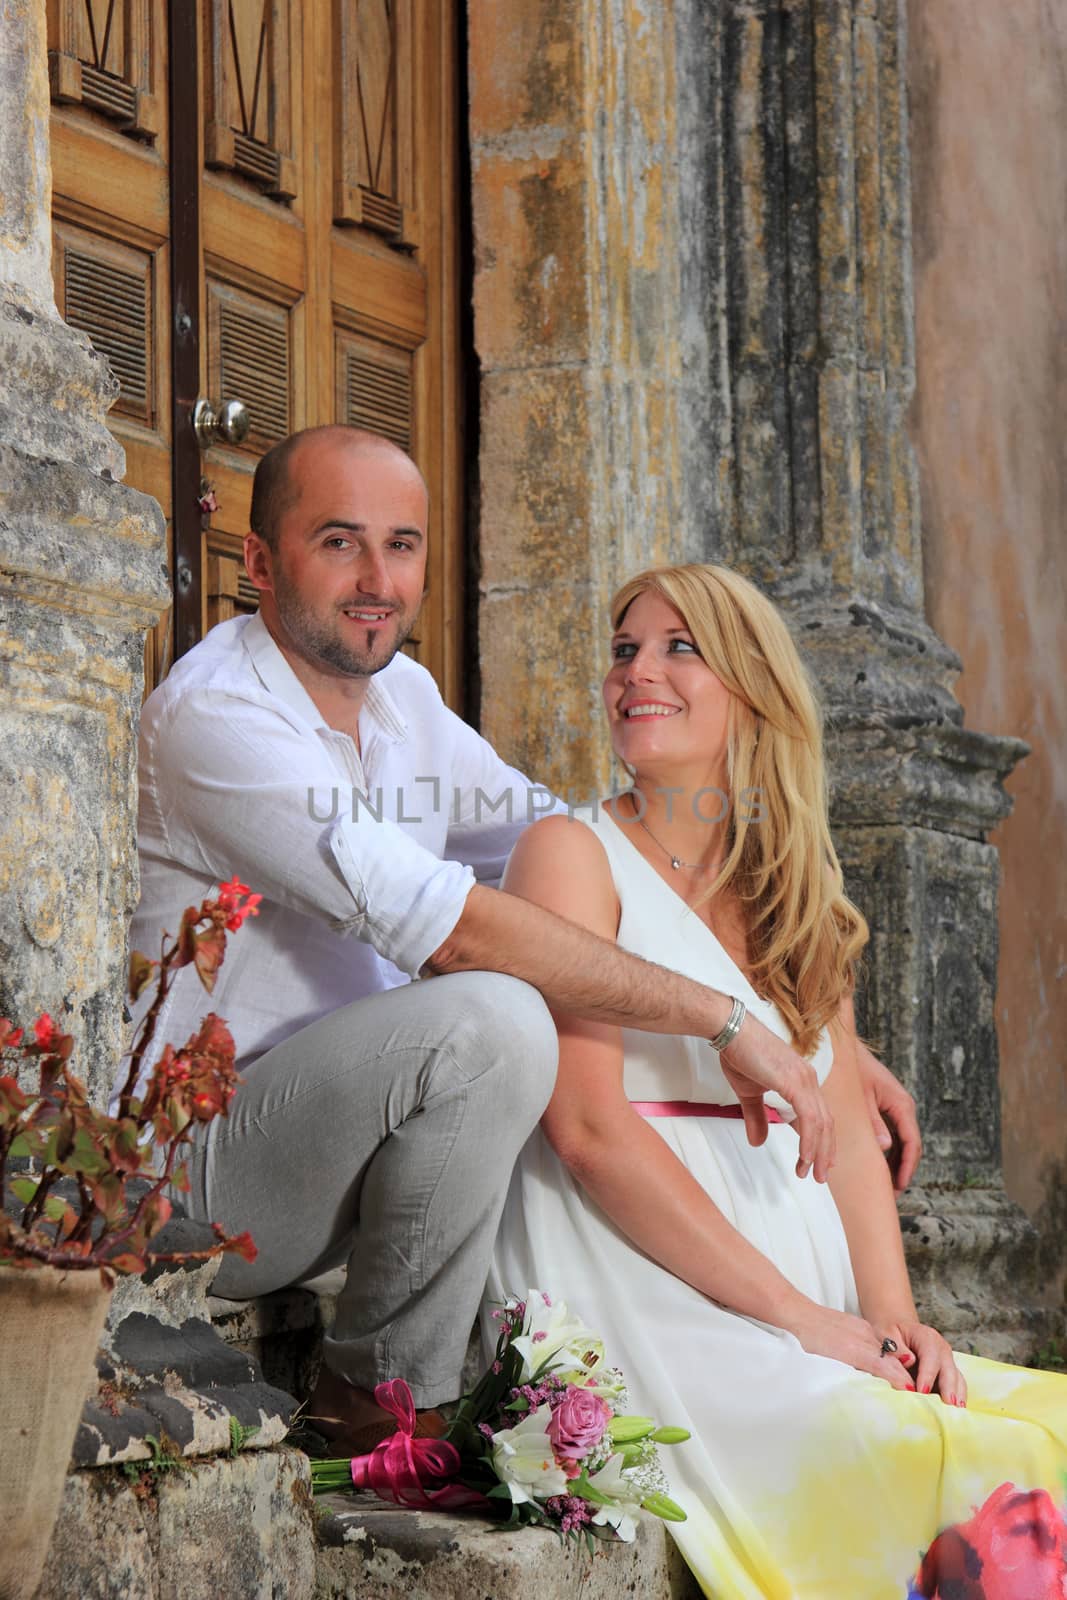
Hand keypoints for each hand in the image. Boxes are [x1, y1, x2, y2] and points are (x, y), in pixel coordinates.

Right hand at [719, 1014, 835, 1183]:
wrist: (731, 1030)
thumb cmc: (739, 1054)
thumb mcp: (749, 1092)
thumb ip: (756, 1116)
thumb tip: (757, 1141)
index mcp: (802, 1080)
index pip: (820, 1115)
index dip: (822, 1140)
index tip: (819, 1161)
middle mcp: (809, 1080)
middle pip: (827, 1122)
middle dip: (825, 1152)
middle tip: (820, 1175)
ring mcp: (804, 1080)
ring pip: (821, 1124)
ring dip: (817, 1151)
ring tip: (810, 1173)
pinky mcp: (795, 1083)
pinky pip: (809, 1118)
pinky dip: (809, 1141)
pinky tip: (804, 1157)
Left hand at [785, 1303, 916, 1390]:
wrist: (796, 1314)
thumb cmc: (804, 1342)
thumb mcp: (824, 1364)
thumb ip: (849, 1375)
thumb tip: (865, 1389)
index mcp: (853, 1349)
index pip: (885, 1367)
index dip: (900, 1381)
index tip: (912, 1393)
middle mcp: (862, 1336)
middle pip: (890, 1359)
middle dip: (903, 1375)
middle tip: (914, 1393)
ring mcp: (862, 1328)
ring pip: (885, 1349)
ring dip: (895, 1366)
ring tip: (904, 1382)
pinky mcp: (859, 1325)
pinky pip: (877, 1341)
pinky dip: (884, 1354)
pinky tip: (884, 1364)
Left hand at [857, 1045, 920, 1191]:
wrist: (844, 1050)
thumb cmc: (852, 1070)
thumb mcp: (861, 1097)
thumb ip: (873, 1121)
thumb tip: (885, 1147)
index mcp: (901, 1104)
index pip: (912, 1143)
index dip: (907, 1167)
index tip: (898, 1186)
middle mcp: (903, 1107)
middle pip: (910, 1146)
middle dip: (902, 1171)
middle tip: (890, 1194)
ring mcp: (896, 1108)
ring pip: (902, 1142)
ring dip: (895, 1163)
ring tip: (884, 1186)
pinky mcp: (887, 1108)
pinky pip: (893, 1134)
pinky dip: (888, 1151)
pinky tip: (877, 1165)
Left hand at [879, 1318, 966, 1405]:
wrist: (896, 1332)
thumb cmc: (889, 1335)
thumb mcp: (885, 1335)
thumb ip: (895, 1351)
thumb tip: (909, 1365)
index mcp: (926, 1337)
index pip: (930, 1357)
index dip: (928, 1375)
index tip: (923, 1391)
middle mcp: (940, 1348)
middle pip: (948, 1369)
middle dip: (949, 1388)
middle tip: (948, 1405)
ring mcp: (946, 1361)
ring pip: (956, 1378)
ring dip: (957, 1395)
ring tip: (956, 1412)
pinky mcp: (947, 1373)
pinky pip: (956, 1385)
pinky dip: (957, 1397)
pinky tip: (955, 1411)